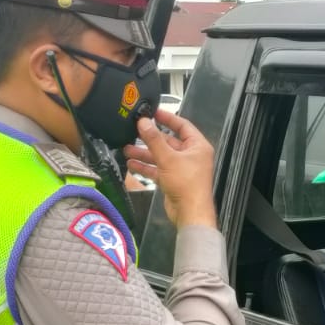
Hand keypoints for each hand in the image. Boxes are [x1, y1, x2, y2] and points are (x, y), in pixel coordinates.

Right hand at [124, 109, 216, 227]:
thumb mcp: (168, 158)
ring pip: (161, 156)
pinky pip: (159, 169)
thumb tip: (143, 122)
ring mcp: (182, 168)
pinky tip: (132, 164)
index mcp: (197, 146)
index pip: (182, 125)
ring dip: (145, 154)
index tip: (153, 111)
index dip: (167, 118)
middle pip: (169, 142)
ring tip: (126, 149)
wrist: (190, 213)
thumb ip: (154, 139)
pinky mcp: (173, 180)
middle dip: (151, 139)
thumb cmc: (185, 182)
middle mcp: (191, 155)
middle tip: (134, 131)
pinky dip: (147, 167)